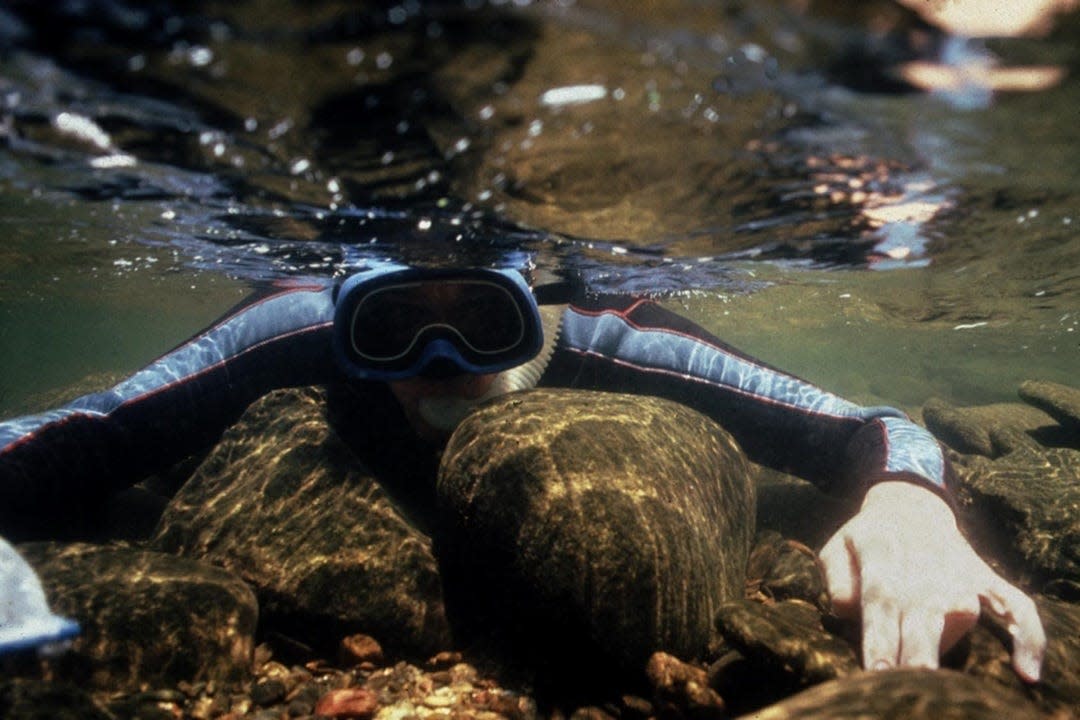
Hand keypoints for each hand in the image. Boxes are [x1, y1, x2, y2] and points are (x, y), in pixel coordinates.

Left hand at [819, 481, 1045, 680]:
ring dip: (949, 648)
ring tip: (931, 679)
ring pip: (963, 619)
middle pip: (926, 618)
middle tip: (911, 684)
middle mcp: (925, 568)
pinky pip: (1017, 607)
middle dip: (920, 654)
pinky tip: (1027, 672)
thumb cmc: (865, 539)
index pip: (881, 603)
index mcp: (882, 557)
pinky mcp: (986, 580)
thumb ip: (836, 582)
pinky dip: (1028, 637)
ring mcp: (960, 575)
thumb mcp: (835, 549)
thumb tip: (848, 610)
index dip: (881, 640)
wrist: (910, 506)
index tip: (879, 670)